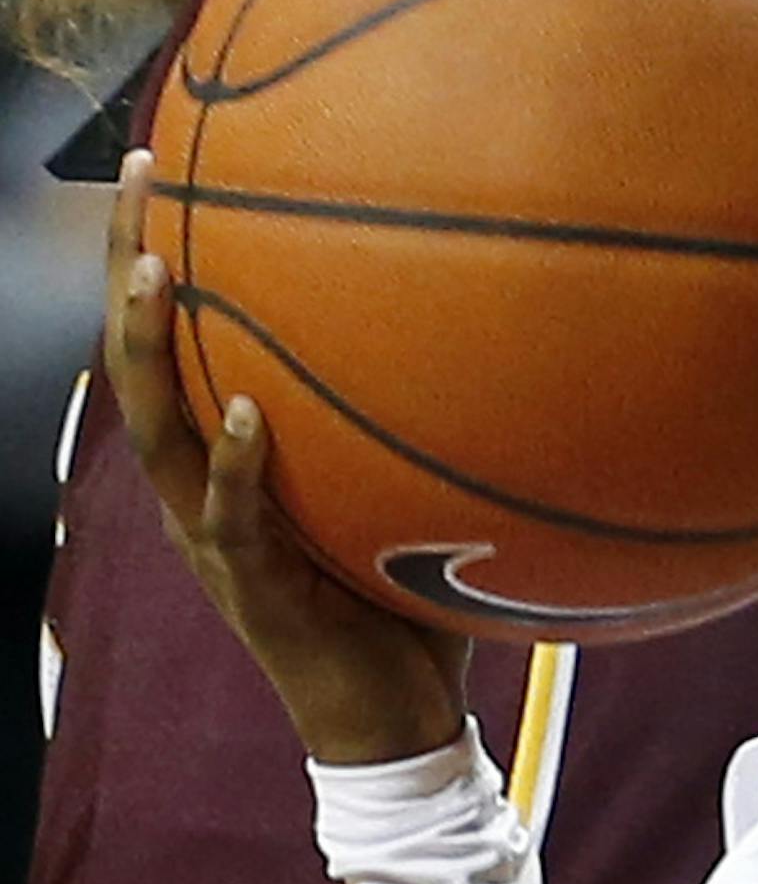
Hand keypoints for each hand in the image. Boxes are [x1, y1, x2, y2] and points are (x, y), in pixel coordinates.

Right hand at [105, 153, 469, 764]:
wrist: (396, 723)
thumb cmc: (407, 604)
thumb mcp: (403, 490)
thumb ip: (419, 420)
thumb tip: (502, 324)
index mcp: (225, 465)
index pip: (171, 343)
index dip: (153, 254)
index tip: (162, 159)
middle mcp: (201, 492)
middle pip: (137, 361)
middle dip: (128, 262)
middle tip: (140, 170)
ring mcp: (216, 541)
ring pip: (158, 432)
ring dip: (151, 349)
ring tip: (155, 269)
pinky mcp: (255, 590)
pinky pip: (234, 519)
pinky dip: (238, 466)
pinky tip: (247, 414)